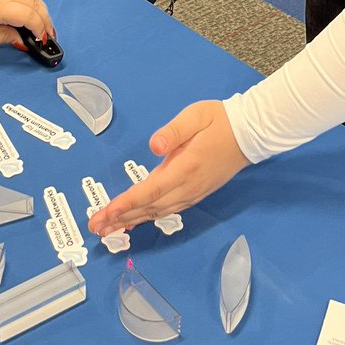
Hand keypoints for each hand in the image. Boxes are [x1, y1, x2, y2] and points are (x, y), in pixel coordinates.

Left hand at [0, 0, 53, 47]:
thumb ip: (7, 37)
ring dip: (40, 8)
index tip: (42, 40)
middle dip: (45, 19)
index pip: (31, 17)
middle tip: (49, 33)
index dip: (40, 29)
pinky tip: (29, 11)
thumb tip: (22, 39)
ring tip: (42, 23)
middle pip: (36, 3)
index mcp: (3, 7)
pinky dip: (30, 1)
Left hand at [87, 101, 249, 234]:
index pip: (149, 191)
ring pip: (157, 213)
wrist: (250, 134)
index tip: (105, 213)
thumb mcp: (195, 116)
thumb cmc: (219, 121)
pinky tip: (136, 220)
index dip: (126, 204)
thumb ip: (174, 130)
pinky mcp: (196, 193)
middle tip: (94, 227)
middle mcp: (187, 186)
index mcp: (185, 167)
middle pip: (149, 207)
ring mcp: (193, 193)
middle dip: (120, 218)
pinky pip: (167, 210)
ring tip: (108, 228)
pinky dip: (148, 217)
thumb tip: (154, 145)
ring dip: (132, 221)